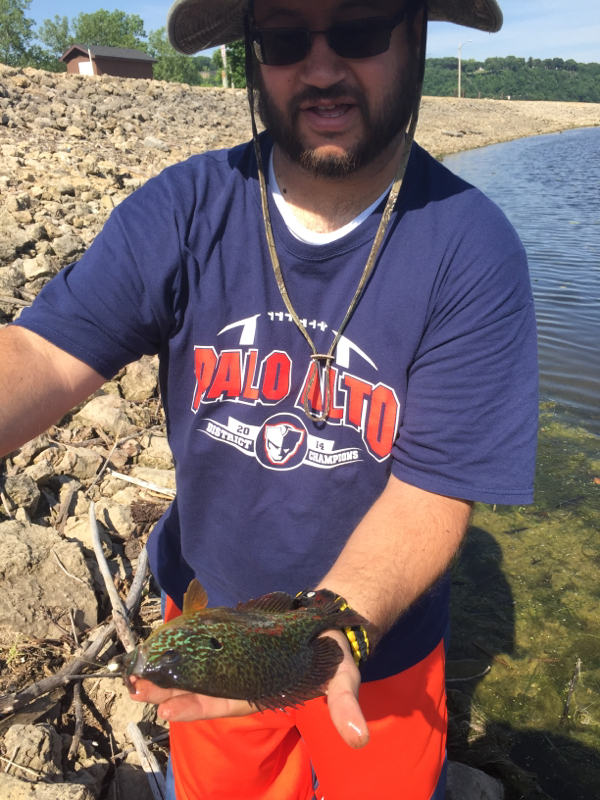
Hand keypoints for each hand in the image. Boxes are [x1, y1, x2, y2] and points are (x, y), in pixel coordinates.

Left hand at [128, 630, 368, 747]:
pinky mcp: (237, 636)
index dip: (198, 707)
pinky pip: (208, 642)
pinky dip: (187, 643)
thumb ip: (344, 706)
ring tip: (139, 671)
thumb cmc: (335, 655)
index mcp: (264, 692)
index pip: (226, 704)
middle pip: (204, 688)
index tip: (169, 710)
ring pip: (200, 667)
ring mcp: (239, 657)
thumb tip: (357, 738)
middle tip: (137, 689)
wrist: (333, 620)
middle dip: (172, 690)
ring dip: (172, 669)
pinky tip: (164, 642)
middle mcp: (246, 678)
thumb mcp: (342, 680)